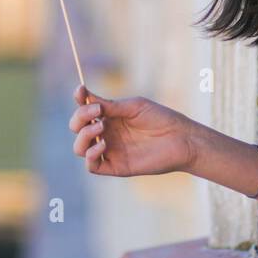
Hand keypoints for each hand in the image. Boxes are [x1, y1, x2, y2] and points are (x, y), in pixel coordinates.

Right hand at [68, 83, 197, 176]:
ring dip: (84, 135)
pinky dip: (91, 155)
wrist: (180, 139)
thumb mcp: (133, 106)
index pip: (84, 110)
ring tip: (100, 127)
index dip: (79, 100)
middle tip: (97, 112)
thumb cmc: (160, 119)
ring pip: (80, 148)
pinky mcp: (116, 167)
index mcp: (109, 117)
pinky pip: (92, 166)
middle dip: (80, 118)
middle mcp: (106, 133)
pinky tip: (104, 144)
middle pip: (77, 128)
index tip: (81, 91)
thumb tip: (86, 98)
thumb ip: (110, 105)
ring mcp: (110, 151)